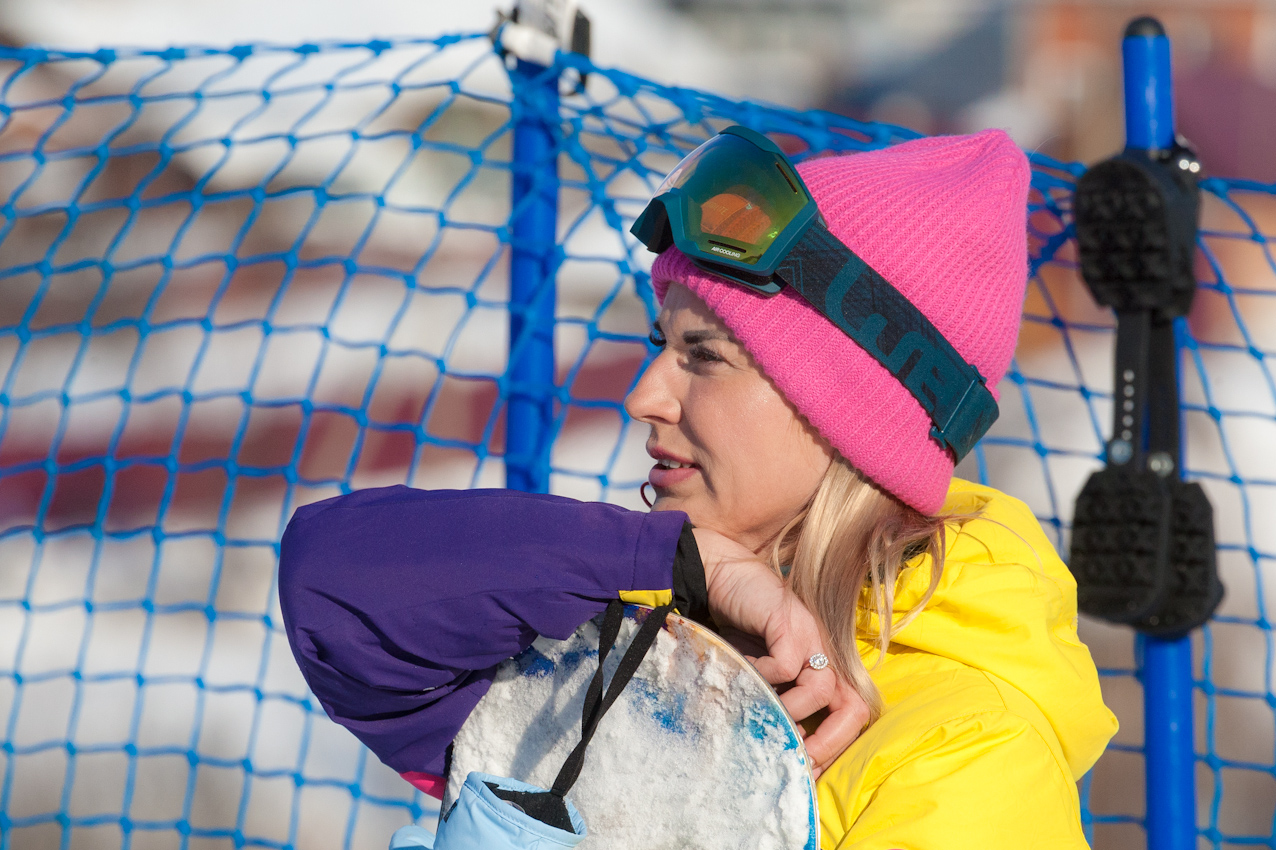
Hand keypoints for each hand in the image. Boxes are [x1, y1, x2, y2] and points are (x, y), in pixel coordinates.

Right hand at [693, 528, 870, 777]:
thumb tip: (769, 749)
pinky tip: (741, 671)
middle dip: (829, 741)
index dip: (834, 746)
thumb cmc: (735, 625)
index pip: (850, 712)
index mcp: (820, 666)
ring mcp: (810, 634)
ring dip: (787, 709)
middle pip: (854, 707)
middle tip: (796, 759)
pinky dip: (763, 677)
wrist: (717, 573)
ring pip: (821, 690)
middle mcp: (823, 651)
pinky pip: (786, 666)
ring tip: (755, 708)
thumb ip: (770, 699)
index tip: (805, 771)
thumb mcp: (757, 671)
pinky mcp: (789, 621)